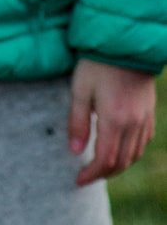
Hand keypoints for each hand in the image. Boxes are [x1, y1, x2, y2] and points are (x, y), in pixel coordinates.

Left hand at [68, 59, 155, 185]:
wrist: (125, 44)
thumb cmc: (96, 64)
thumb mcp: (80, 89)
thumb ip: (77, 122)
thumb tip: (75, 152)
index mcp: (114, 120)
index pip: (105, 160)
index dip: (91, 174)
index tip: (77, 180)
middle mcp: (133, 124)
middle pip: (121, 162)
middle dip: (103, 174)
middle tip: (86, 176)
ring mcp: (144, 119)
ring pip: (134, 155)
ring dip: (118, 166)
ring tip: (100, 167)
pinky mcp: (149, 112)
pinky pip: (143, 142)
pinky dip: (131, 153)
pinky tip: (120, 149)